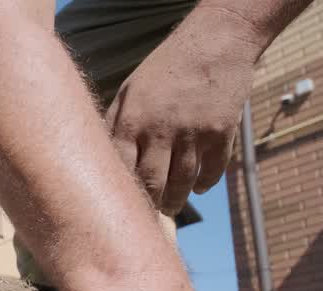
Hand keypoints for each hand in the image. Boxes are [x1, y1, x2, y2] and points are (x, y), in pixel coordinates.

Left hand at [105, 23, 259, 213]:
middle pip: (152, 183)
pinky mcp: (221, 133)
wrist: (216, 42)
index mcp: (132, 120)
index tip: (120, 207)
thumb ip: (116, 124)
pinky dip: (204, 184)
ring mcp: (193, 132)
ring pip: (182, 183)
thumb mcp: (130, 91)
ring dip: (177, 199)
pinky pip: (212, 172)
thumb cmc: (165, 69)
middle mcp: (160, 129)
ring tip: (172, 206)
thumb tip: (102, 161)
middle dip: (150, 204)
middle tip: (149, 215)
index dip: (120, 193)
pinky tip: (197, 188)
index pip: (120, 169)